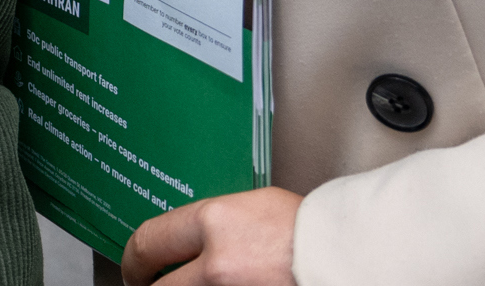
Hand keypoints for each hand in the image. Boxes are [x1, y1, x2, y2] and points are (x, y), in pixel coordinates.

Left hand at [125, 188, 300, 284]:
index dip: (133, 259)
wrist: (351, 257)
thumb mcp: (251, 207)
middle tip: (151, 285)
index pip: (148, 242)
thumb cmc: (311, 230)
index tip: (135, 267)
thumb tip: (184, 241)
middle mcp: (217, 266)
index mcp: (215, 223)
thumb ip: (213, 224)